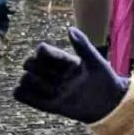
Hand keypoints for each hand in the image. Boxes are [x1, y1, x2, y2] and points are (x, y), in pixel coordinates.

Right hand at [14, 28, 129, 124]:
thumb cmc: (106, 81)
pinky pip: (25, 97)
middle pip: (31, 64)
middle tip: (51, 75)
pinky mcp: (50, 104)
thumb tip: (70, 29)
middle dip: (34, 66)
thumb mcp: (95, 62)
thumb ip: (83, 46)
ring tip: (51, 90)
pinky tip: (26, 93)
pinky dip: (22, 94)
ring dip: (32, 82)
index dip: (41, 52)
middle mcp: (56, 74)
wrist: (111, 105)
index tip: (44, 54)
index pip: (43, 52)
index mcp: (66, 62)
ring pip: (26, 80)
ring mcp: (53, 89)